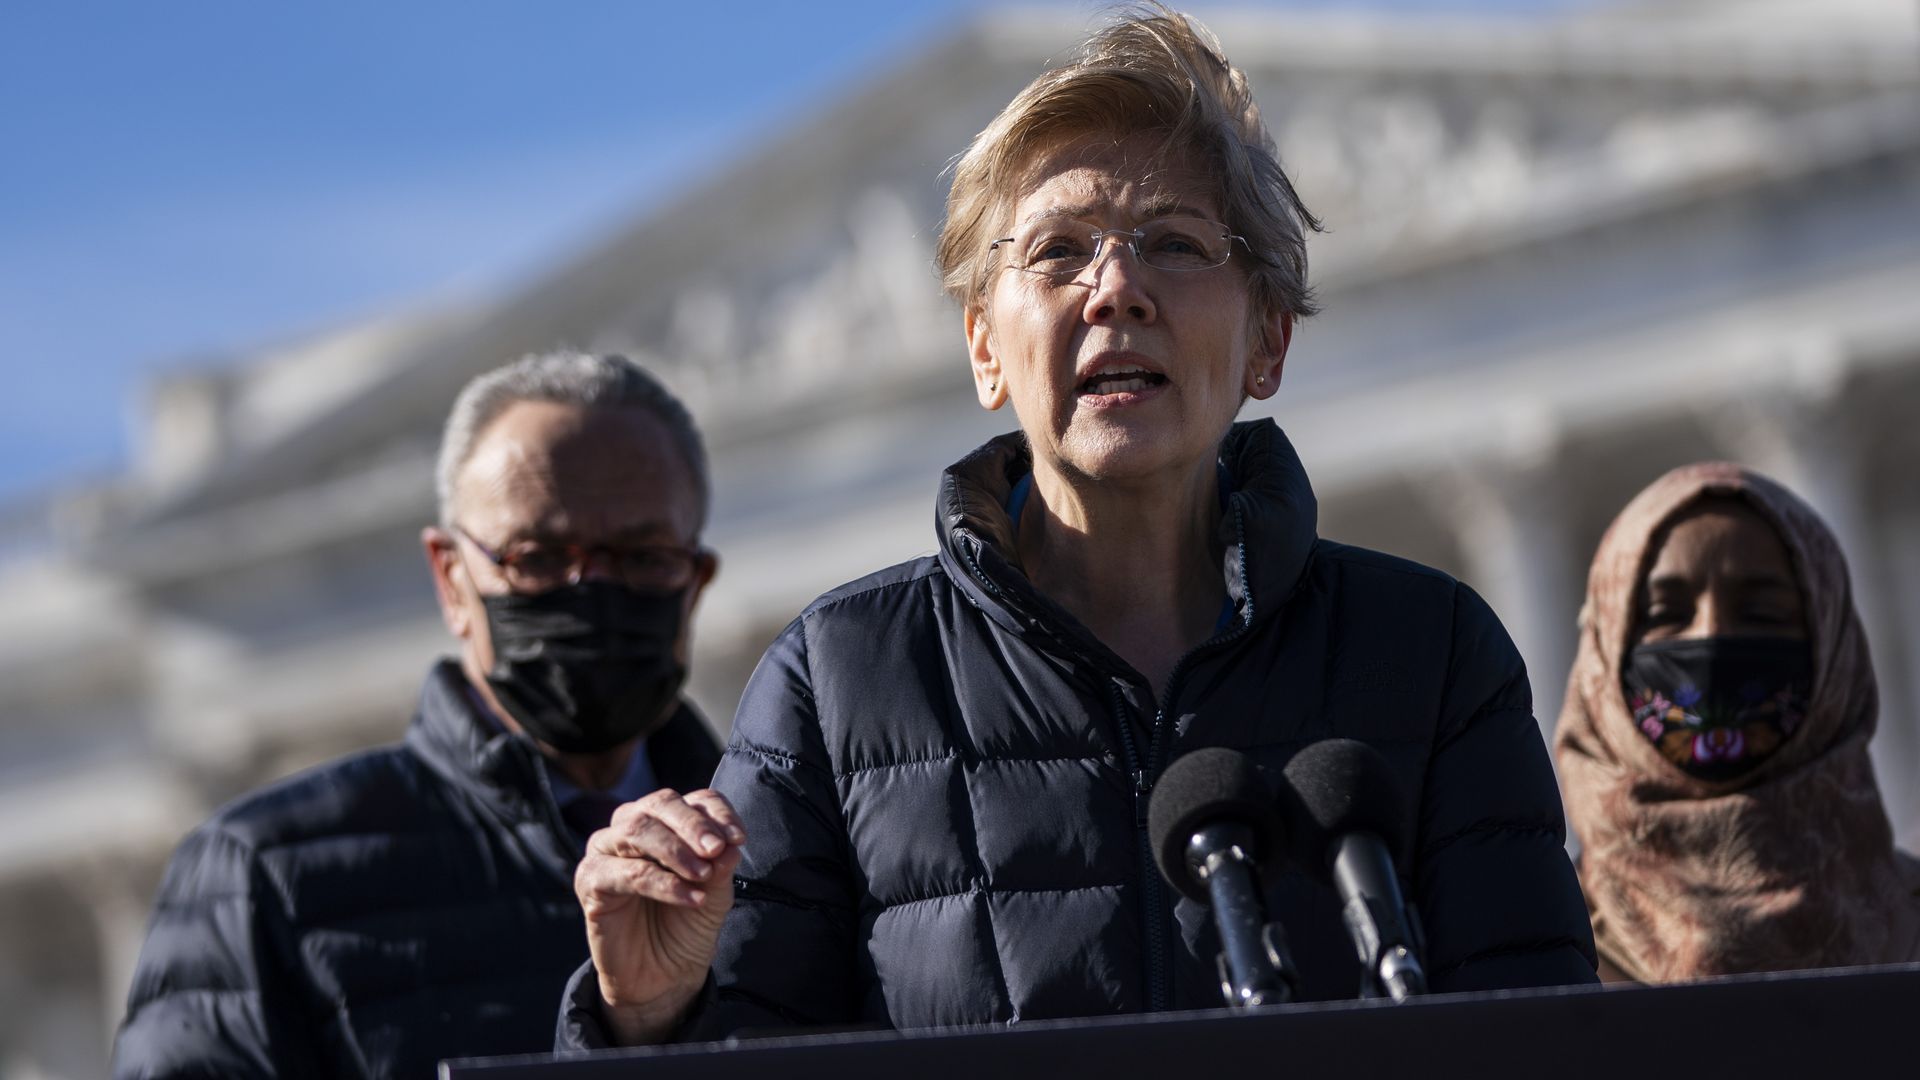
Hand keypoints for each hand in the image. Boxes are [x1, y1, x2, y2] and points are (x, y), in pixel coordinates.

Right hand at [574, 787, 746, 1044]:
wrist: (664, 977)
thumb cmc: (687, 925)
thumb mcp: (715, 894)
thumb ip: (719, 866)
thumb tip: (728, 844)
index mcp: (668, 821)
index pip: (695, 799)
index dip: (718, 814)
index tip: (739, 838)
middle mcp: (632, 826)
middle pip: (661, 804)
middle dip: (693, 825)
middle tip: (716, 850)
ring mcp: (606, 850)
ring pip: (637, 830)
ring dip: (675, 850)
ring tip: (703, 875)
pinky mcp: (590, 881)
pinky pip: (625, 873)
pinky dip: (662, 883)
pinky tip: (690, 898)